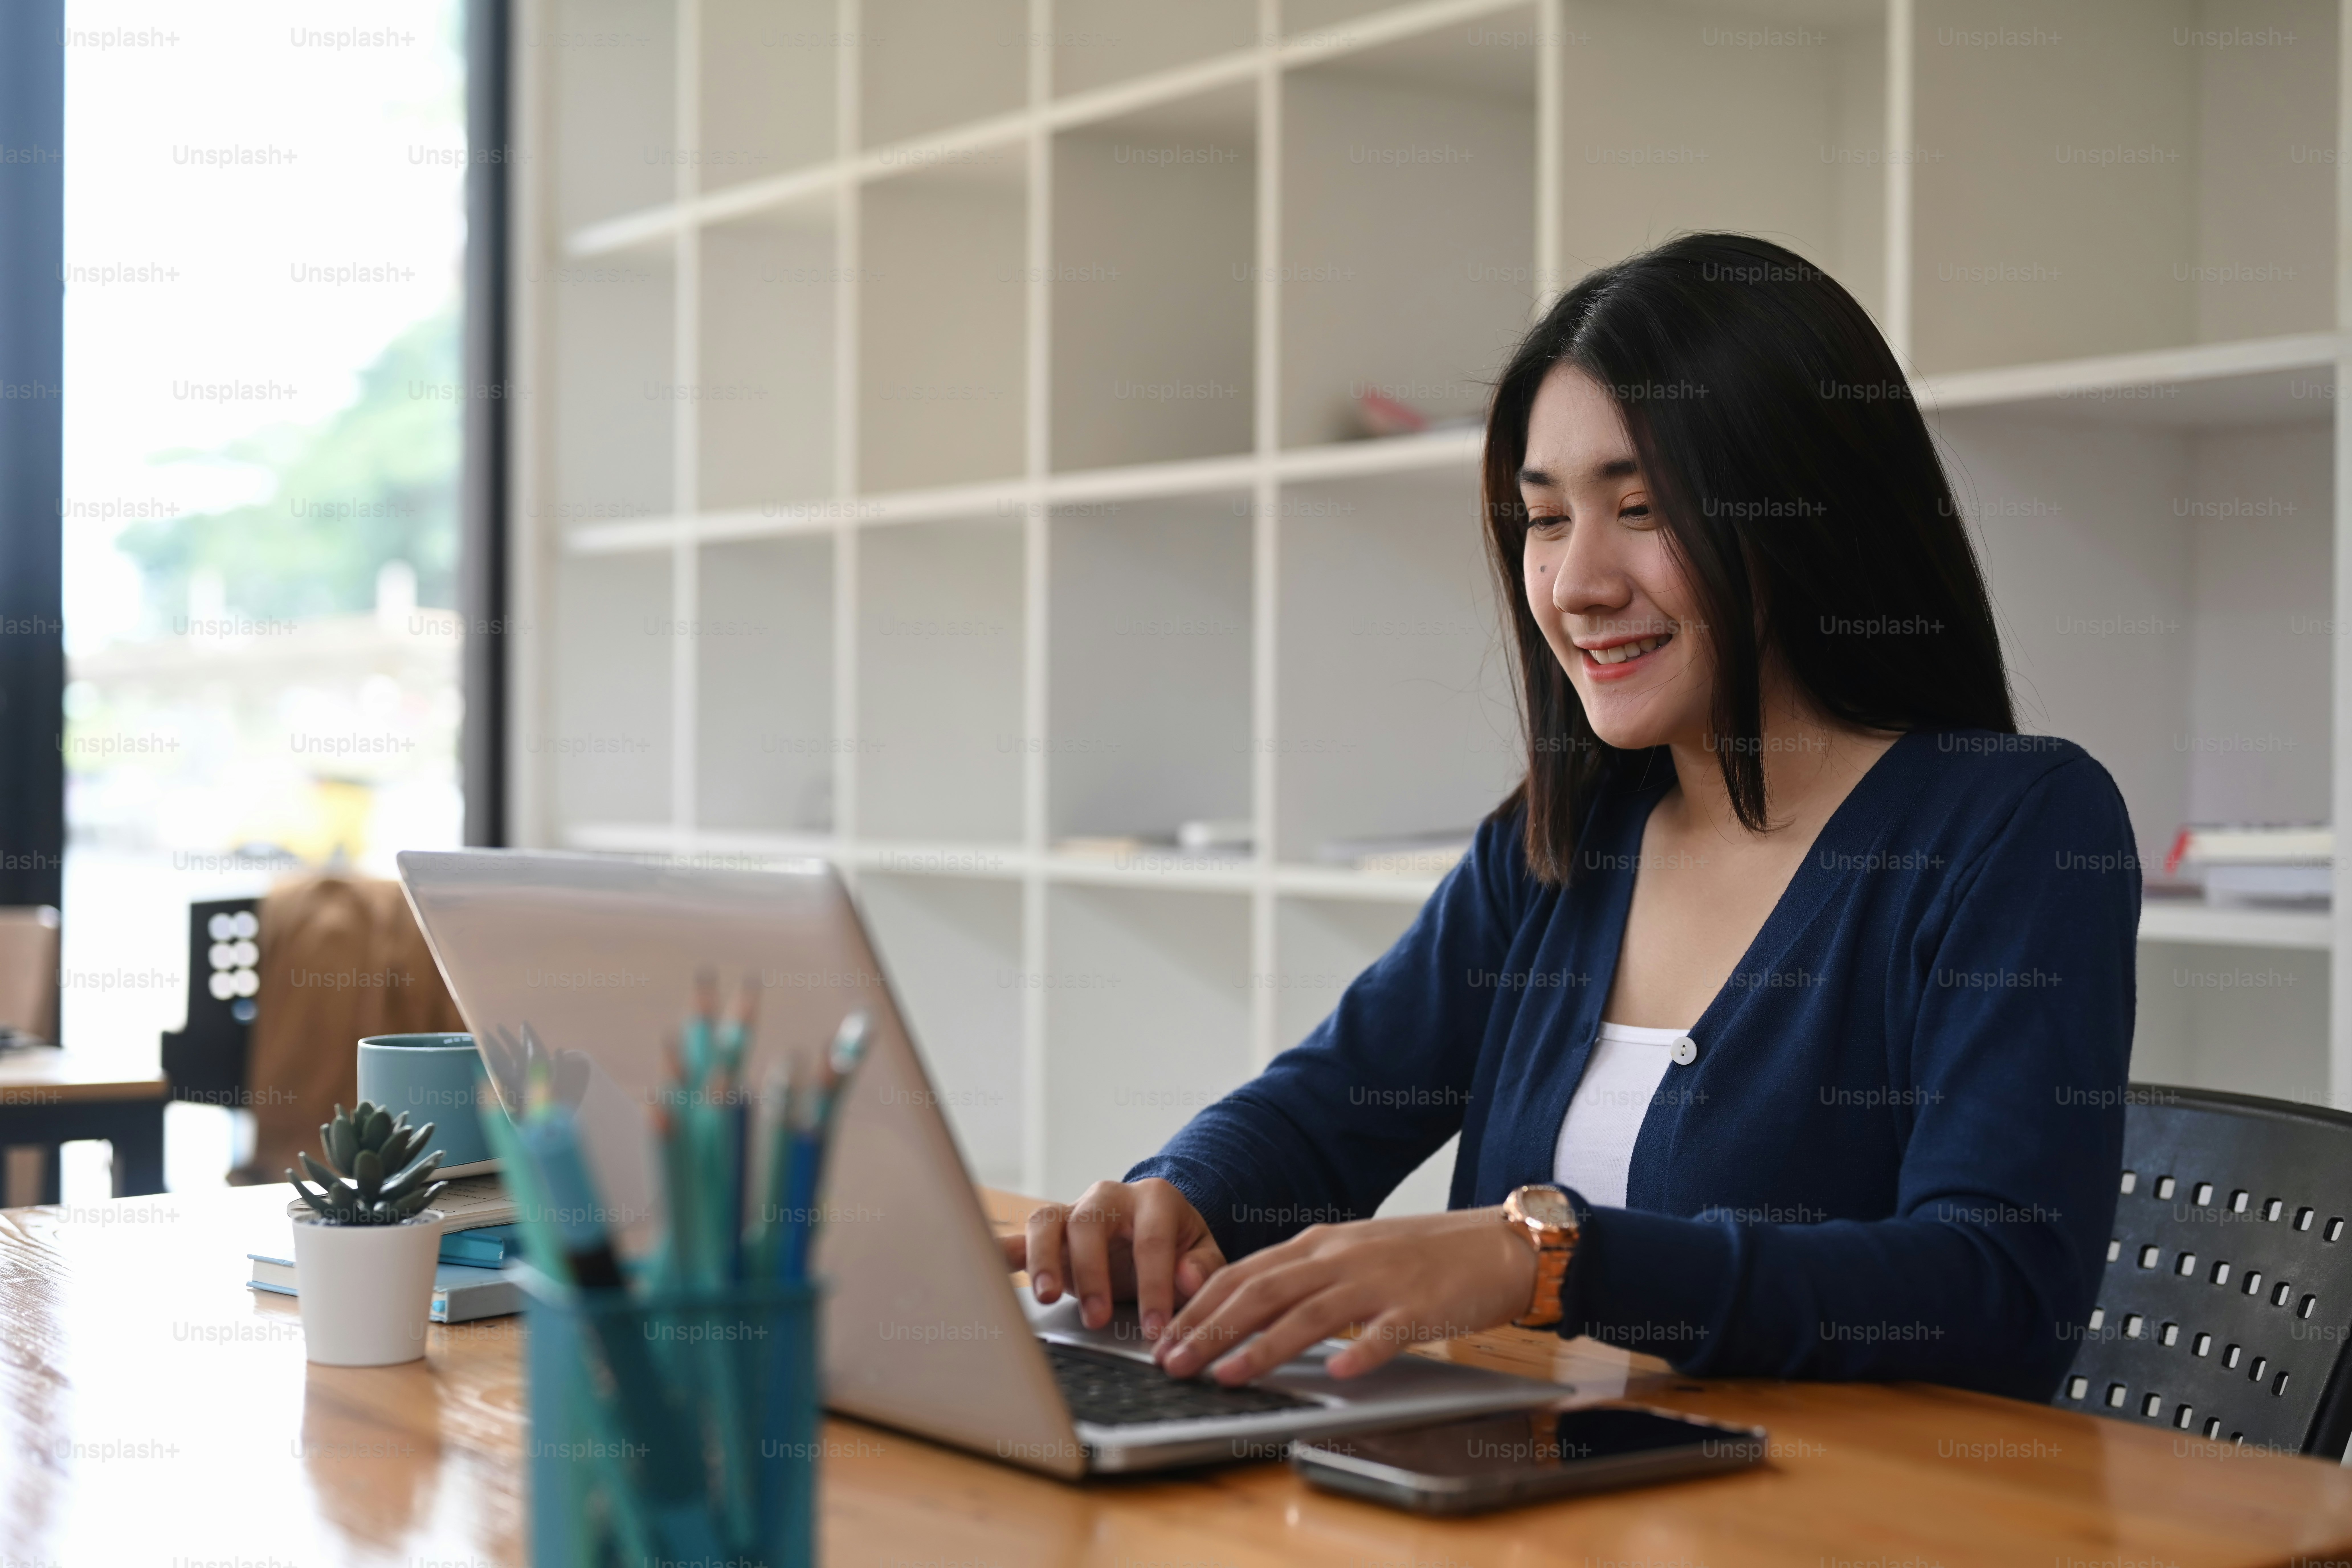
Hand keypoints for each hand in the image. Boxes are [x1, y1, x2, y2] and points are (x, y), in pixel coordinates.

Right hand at [999, 1178, 1226, 1339]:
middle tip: (1098, 1319)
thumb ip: (1202, 1267)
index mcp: (1155, 1199)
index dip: (1154, 1285)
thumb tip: (1188, 1279)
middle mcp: (1108, 1196)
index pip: (1153, 1240)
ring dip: (1043, 1259)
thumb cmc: (1180, 1247)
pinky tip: (978, 1267)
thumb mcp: (1203, 1254)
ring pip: (1046, 1221)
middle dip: (1093, 1271)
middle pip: (1091, 1223)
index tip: (1155, 1329)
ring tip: (1044, 1297)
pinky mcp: (1046, 1233)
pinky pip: (1015, 1238)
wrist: (1154, 1230)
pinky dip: (996, 1251)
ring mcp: (1071, 1212)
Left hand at [1154, 1208, 1537, 1382]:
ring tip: (1227, 1376)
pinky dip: (1361, 1351)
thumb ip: (1304, 1278)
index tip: (1164, 1339)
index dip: (1200, 1307)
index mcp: (1319, 1246)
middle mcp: (1340, 1258)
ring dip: (1263, 1347)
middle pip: (1262, 1292)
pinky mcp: (1420, 1306)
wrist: (1494, 1244)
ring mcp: (1380, 1281)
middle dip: (1211, 1330)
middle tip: (1173, 1364)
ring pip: (1310, 1314)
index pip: (1243, 1274)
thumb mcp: (1350, 1257)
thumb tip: (1247, 1307)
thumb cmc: (1419, 1257)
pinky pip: (1386, 1332)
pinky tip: (1340, 1373)